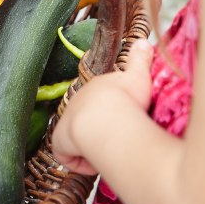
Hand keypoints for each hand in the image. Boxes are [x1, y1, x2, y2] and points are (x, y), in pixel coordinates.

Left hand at [52, 39, 153, 174]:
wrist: (106, 116)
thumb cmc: (127, 99)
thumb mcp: (139, 77)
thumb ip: (141, 59)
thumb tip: (144, 41)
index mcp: (95, 88)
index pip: (99, 102)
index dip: (111, 115)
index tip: (123, 124)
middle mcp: (77, 102)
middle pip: (88, 120)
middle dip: (100, 132)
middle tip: (118, 141)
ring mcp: (67, 120)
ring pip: (78, 138)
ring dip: (91, 147)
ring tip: (108, 152)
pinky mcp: (59, 139)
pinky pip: (68, 155)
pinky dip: (81, 162)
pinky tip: (96, 162)